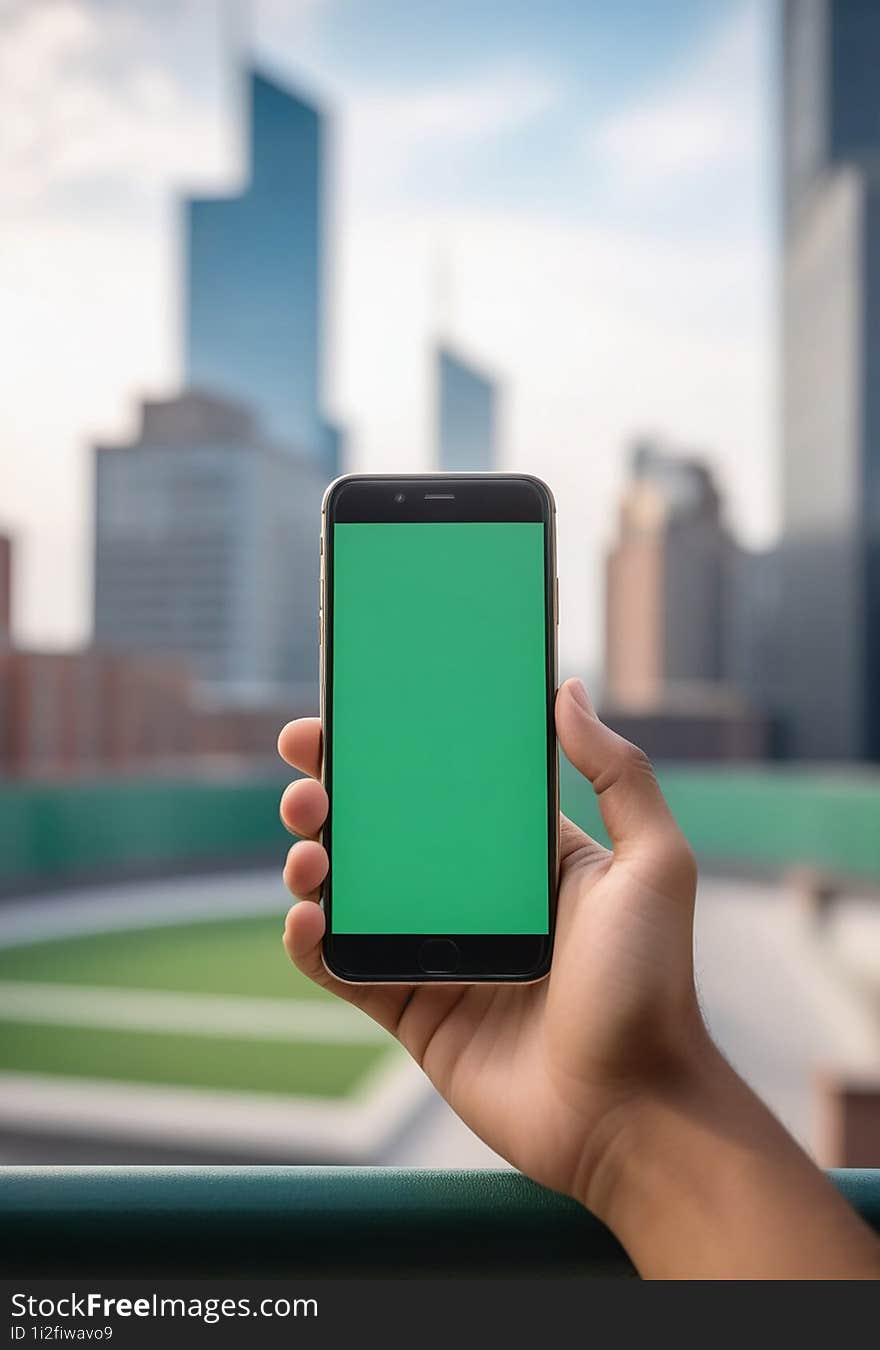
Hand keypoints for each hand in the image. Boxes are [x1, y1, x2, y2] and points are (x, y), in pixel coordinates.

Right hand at [278, 677, 704, 1204]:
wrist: (631, 1112)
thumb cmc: (651, 986)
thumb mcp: (653, 864)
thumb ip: (619, 773)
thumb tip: (566, 691)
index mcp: (525, 855)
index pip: (448, 785)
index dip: (398, 749)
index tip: (351, 715)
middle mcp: (477, 897)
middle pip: (387, 831)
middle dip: (336, 796)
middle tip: (306, 775)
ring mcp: (438, 954)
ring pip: (355, 893)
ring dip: (313, 860)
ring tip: (306, 848)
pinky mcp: (411, 1011)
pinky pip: (344, 967)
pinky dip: (310, 940)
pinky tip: (306, 915)